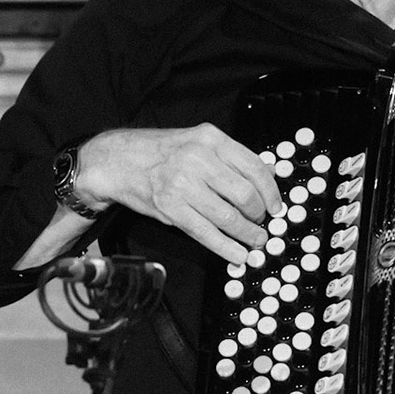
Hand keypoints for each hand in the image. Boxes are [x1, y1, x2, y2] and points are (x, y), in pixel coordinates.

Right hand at [78, 125, 283, 264]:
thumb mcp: (198, 142)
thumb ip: (231, 157)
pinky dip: (227, 248)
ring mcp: (183, 185)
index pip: (254, 167)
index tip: (276, 206)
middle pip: (245, 194)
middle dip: (258, 215)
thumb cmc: (161, 153)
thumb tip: (268, 173)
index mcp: (210, 139)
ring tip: (255, 241)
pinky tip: (237, 254)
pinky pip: (206, 233)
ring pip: (228, 217)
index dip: (271, 192)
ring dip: (248, 235)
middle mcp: (198, 159)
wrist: (118, 161)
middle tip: (261, 223)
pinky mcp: (171, 209)